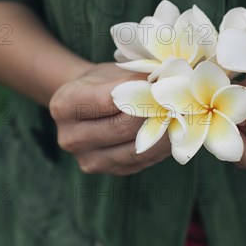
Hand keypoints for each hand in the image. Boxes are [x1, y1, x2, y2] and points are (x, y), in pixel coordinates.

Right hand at [49, 63, 170, 174]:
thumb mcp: (110, 72)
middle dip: (155, 112)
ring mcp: (88, 160)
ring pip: (137, 149)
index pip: (111, 100)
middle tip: (180, 99)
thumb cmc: (102, 83)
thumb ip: (134, 79)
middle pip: (123, 127)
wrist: (88, 108)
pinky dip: (163, 147)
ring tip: (183, 115)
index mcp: (63, 105)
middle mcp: (70, 138)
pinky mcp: (111, 172)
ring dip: (164, 133)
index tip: (164, 82)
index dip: (142, 91)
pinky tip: (175, 132)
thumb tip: (167, 82)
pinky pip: (143, 161)